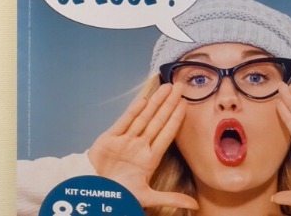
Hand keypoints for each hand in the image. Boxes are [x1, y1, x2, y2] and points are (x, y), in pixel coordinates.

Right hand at [88, 82, 196, 209]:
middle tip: (179, 87)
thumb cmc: (120, 193)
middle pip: (158, 120)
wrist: (95, 191)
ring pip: (143, 117)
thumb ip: (170, 198)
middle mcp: (140, 145)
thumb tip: (195, 206)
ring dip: (154, 103)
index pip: (167, 133)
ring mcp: (126, 139)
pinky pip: (124, 121)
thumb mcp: (148, 197)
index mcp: (150, 158)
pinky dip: (133, 111)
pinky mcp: (110, 137)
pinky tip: (143, 100)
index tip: (185, 105)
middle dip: (168, 103)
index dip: (176, 119)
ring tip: (165, 88)